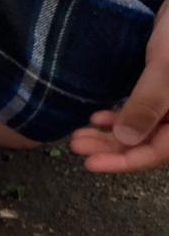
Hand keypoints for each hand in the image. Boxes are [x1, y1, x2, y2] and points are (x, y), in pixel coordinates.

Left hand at [71, 2, 168, 172]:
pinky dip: (122, 115)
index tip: (89, 165)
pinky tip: (98, 117)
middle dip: (111, 147)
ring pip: (144, 128)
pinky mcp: (167, 85)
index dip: (124, 162)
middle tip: (76, 146)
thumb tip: (124, 140)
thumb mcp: (166, 71)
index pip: (159, 153)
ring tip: (79, 136)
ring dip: (112, 133)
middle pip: (149, 143)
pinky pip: (145, 110)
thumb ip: (147, 106)